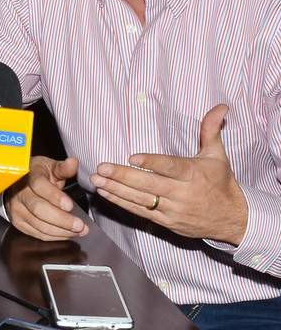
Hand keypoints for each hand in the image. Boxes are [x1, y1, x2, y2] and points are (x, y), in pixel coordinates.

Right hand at [5, 156, 88, 240]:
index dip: (54, 196)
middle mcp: (20, 194)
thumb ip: (63, 168)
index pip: (39, 186)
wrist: (17, 185)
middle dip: (62, 220)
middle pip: (39, 209)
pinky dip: (55, 236)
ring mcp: (17, 210)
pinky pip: (38, 233)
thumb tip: (73, 163)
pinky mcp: (19, 222)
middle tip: (80, 225)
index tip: (70, 205)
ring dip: (61, 231)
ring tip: (79, 231)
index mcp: (29, 176)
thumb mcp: (50, 167)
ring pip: (39, 224)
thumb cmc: (37, 175)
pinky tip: (67, 233)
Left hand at [89, 104, 247, 244]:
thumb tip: (220, 107)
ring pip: (141, 200)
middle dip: (123, 176)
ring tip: (97, 180)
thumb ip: (211, 130)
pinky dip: (122, 203)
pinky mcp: (166, 222)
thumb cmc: (221, 183)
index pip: (170, 168)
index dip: (152, 163)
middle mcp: (182, 193)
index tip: (132, 157)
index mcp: (194, 175)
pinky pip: (140, 212)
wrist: (232, 220)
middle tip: (101, 168)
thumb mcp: (217, 155)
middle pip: (149, 185)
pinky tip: (105, 193)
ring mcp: (173, 210)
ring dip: (116, 190)